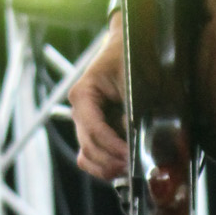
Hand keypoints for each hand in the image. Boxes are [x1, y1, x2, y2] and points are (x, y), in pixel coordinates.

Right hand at [70, 18, 129, 179]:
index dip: (112, 148)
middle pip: (88, 148)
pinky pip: (94, 156)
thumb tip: (135, 135)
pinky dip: (107, 164)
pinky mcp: (96, 130)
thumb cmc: (128, 56)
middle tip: (135, 167)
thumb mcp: (133, 77)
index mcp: (83, 95)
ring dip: (107, 167)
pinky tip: (125, 165)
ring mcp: (86, 123)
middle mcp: (80, 111)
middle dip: (111, 161)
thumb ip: (133, 107)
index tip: (130, 156)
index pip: (93, 130)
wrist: (126, 45)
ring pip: (87, 157)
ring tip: (130, 169)